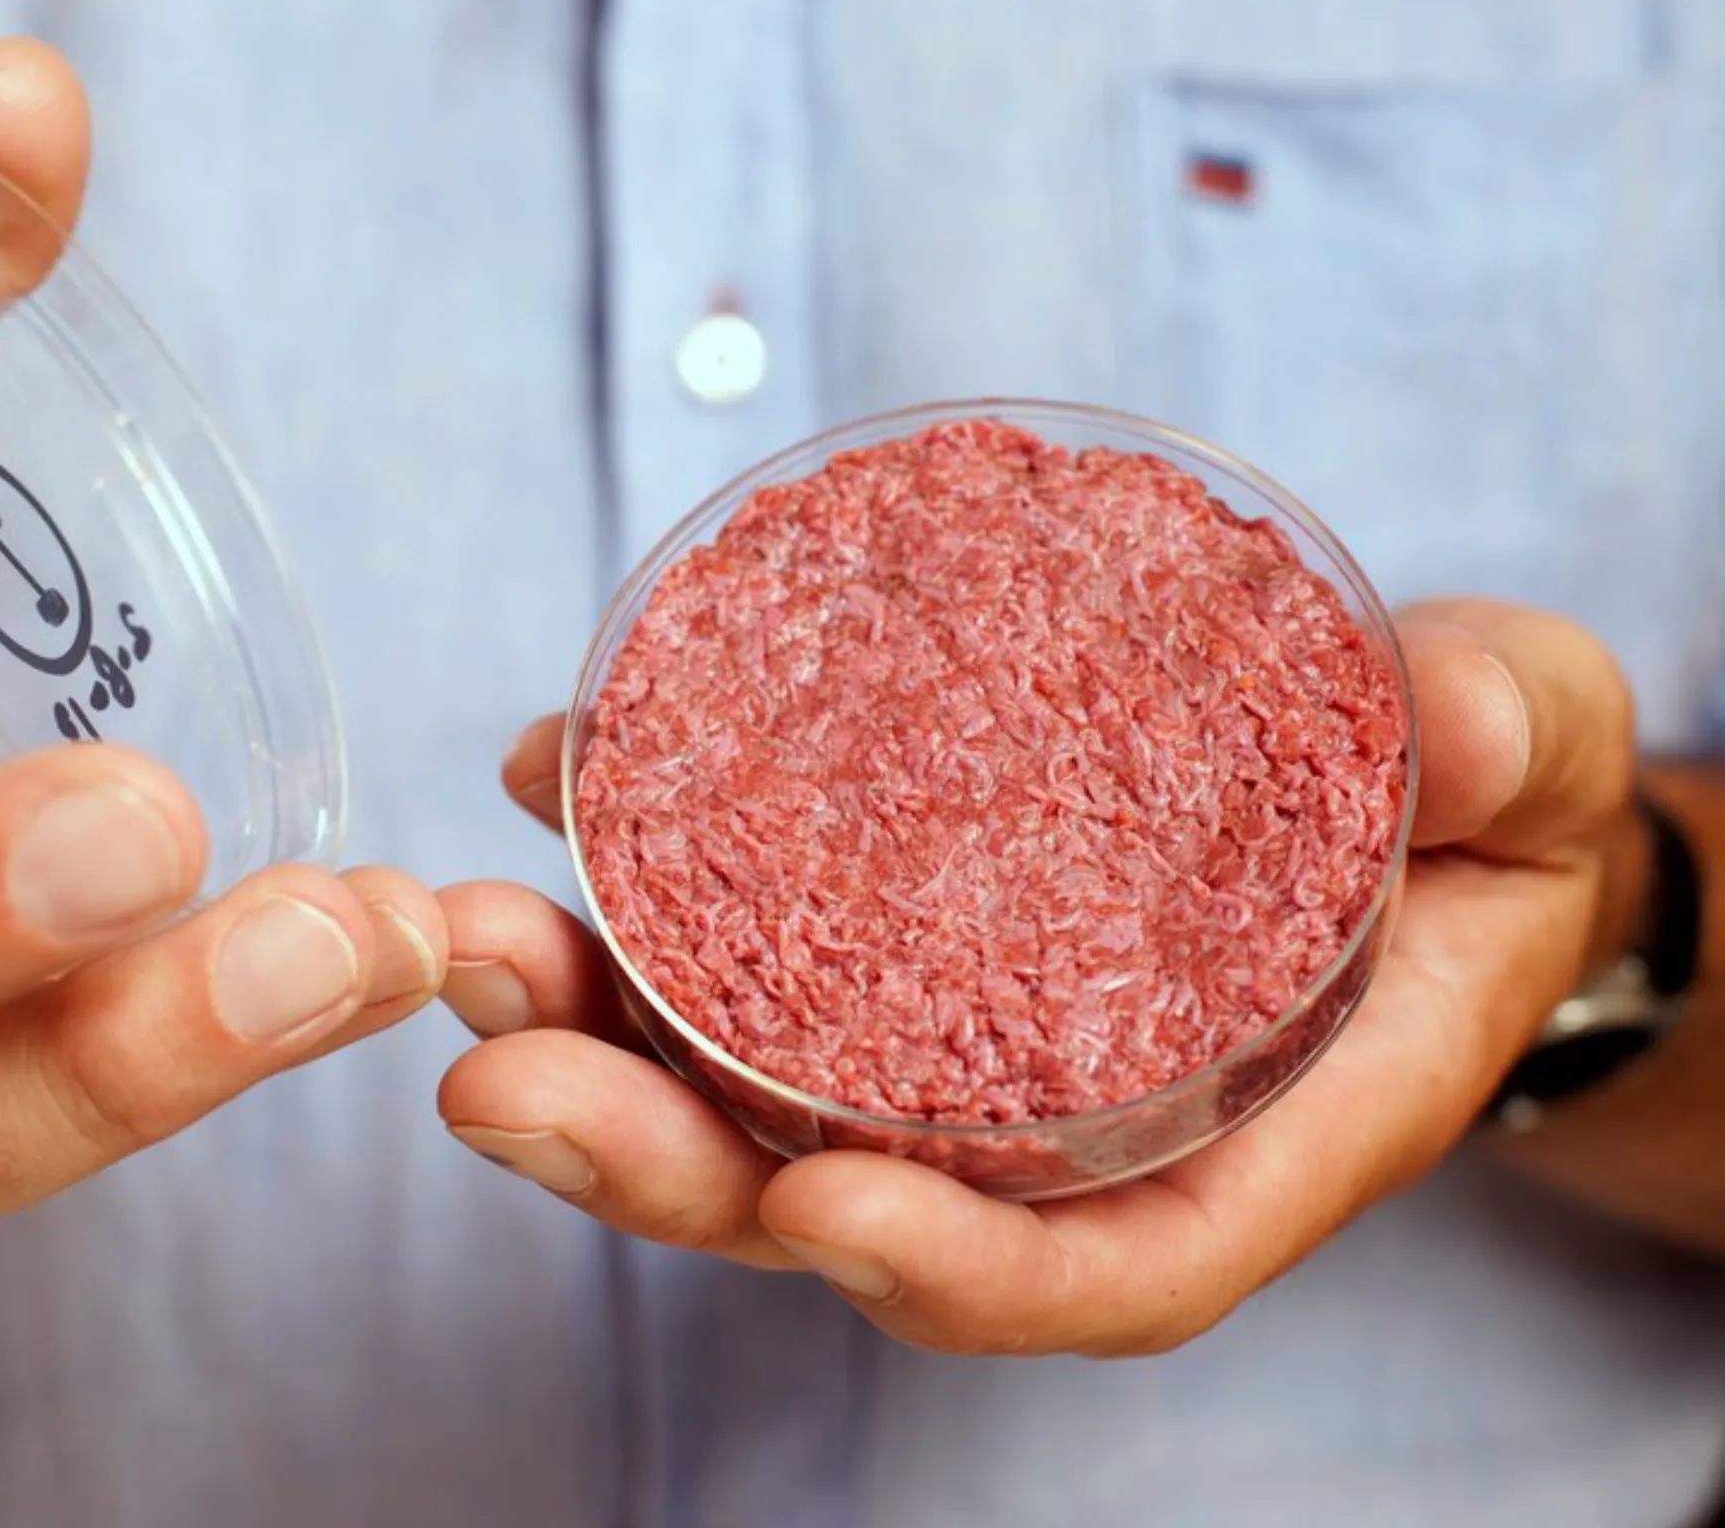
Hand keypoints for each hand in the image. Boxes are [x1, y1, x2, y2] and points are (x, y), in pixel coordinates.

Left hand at [434, 601, 1637, 1353]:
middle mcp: (1063, 1129)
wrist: (1416, 790)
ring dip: (583, 1037)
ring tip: (464, 944)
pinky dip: (626, 891)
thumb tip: (1461, 726)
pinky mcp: (889, 947)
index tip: (811, 1211)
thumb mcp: (1531, 762)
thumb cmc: (1486, 816)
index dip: (951, 1267)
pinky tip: (543, 785)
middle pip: (842, 1204)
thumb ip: (1506, 745)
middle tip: (501, 1078)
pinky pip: (734, 955)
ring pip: (743, 1096)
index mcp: (1238, 1140)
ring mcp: (955, 1047)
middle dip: (661, 1166)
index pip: (1087, 1268)